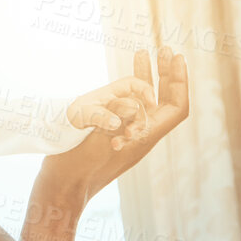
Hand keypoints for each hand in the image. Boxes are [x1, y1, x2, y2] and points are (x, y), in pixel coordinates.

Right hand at [43, 47, 188, 205]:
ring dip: (146, 79)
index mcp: (144, 139)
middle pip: (165, 103)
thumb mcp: (98, 140)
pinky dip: (126, 91)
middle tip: (165, 50)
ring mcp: (126, 138)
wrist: (61, 189)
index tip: (175, 58)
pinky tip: (117, 81)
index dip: (179, 81)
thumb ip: (116, 119)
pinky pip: (127, 110)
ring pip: (145, 104)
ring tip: (143, 54)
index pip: (176, 107)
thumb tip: (133, 101)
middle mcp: (140, 138)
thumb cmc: (76, 168)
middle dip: (166, 74)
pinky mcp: (110, 138)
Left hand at [65, 71, 158, 144]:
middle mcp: (123, 101)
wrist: (70, 124)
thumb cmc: (77, 111)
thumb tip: (116, 123)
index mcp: (115, 90)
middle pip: (141, 106)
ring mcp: (124, 114)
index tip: (152, 103)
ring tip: (118, 142)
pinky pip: (129, 133)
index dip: (147, 91)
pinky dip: (124, 140)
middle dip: (139, 119)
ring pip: (137, 121)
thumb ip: (100, 116)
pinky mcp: (122, 127)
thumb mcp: (85, 112)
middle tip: (130, 132)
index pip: (136, 84)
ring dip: (133, 132)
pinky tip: (115, 145)